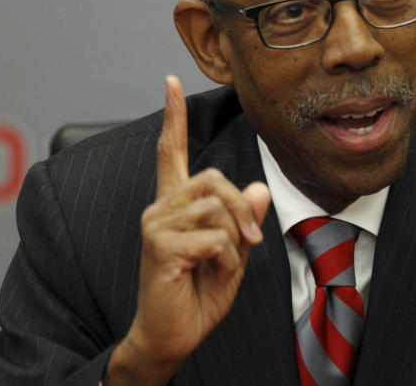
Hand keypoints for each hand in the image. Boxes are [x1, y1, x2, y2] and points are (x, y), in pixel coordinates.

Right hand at [105, 76, 270, 385]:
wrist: (174, 334)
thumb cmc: (200, 292)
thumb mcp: (234, 250)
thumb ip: (244, 219)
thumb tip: (259, 187)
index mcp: (175, 203)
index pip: (170, 151)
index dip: (174, 116)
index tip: (171, 81)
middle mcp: (160, 207)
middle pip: (214, 178)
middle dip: (243, 210)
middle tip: (251, 242)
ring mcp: (156, 225)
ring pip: (217, 206)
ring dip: (236, 239)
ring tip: (226, 264)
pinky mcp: (160, 246)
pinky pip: (214, 236)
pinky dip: (228, 259)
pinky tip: (216, 275)